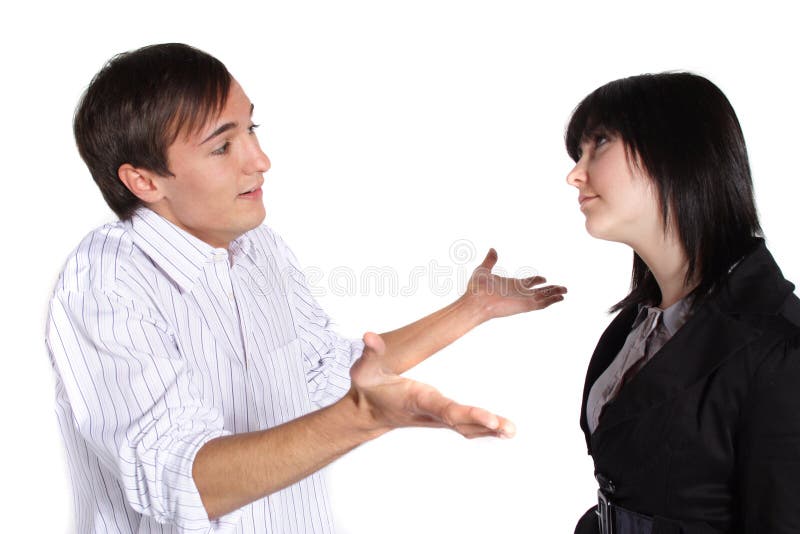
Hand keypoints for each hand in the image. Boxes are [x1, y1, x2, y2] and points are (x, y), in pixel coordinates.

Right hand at [349, 332, 514, 438]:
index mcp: (416, 399)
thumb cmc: (369, 389)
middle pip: (460, 421)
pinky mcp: (441, 418)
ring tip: (511, 430)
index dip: (467, 413)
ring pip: (465, 428)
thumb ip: (371, 353)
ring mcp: (436, 418)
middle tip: (507, 427)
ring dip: (488, 429)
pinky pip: (464, 427)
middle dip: (483, 423)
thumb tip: (370, 336)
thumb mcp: (364, 370)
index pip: (444, 408)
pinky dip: (483, 430)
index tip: (488, 418)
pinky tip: (502, 430)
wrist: (367, 414)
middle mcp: (429, 412)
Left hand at [464, 248, 566, 319]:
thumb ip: (490, 260)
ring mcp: (523, 300)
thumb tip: (492, 249)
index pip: (528, 282)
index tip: (543, 277)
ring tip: (566, 291)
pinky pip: (542, 303)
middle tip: (562, 287)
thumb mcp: (483, 269)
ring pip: (543, 297)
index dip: (537, 280)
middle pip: (539, 291)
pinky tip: (561, 298)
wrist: (476, 300)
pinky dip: (552, 300)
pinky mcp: (525, 306)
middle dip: (551, 288)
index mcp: (511, 285)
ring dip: (555, 294)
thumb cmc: (477, 288)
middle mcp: (519, 293)